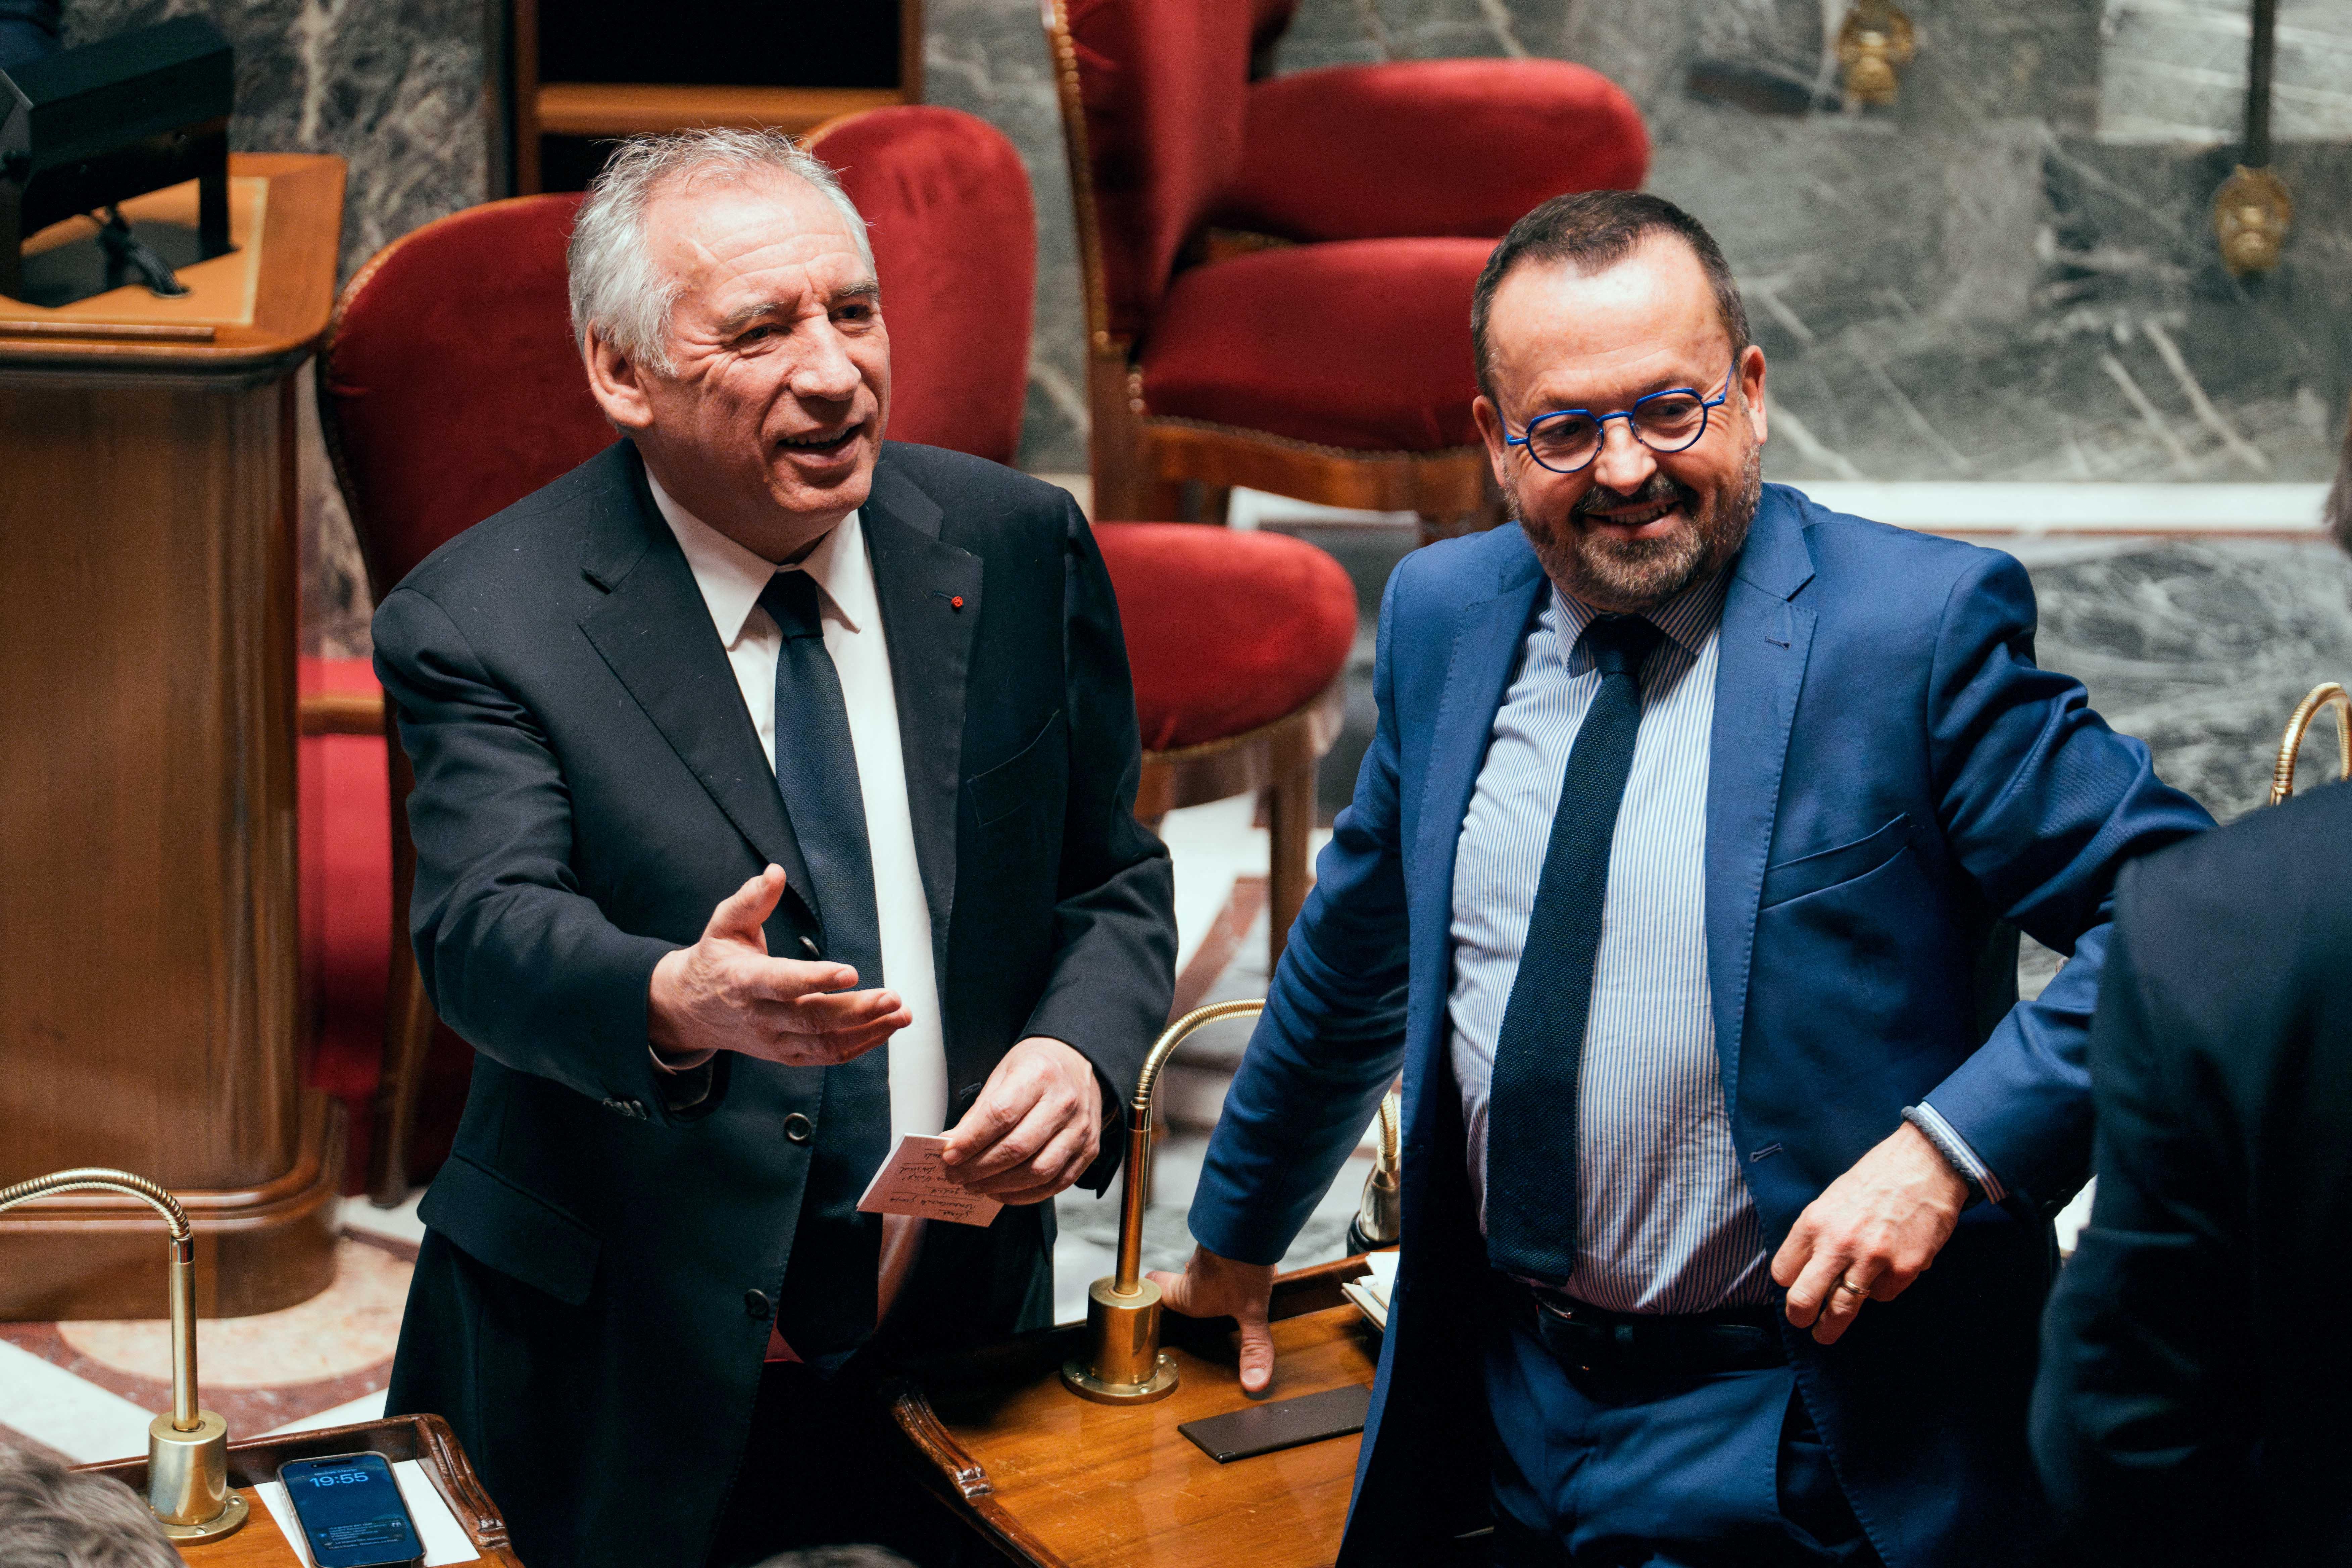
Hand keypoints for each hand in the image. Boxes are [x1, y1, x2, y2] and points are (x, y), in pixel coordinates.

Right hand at [647, 866, 909, 1066]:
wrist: (690, 1010)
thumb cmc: (715, 961)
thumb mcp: (724, 925)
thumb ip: (750, 900)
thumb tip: (775, 872)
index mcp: (743, 982)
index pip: (782, 983)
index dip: (816, 979)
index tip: (851, 972)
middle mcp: (760, 1017)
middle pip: (812, 1019)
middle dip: (857, 1011)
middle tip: (893, 998)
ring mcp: (774, 1041)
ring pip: (824, 1043)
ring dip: (868, 1032)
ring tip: (901, 1015)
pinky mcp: (786, 1054)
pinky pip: (826, 1056)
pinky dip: (859, 1046)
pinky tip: (885, 1029)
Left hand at [938, 1038, 1104, 1203]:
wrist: (1079, 1062)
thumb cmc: (1037, 1067)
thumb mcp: (1002, 1074)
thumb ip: (979, 1112)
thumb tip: (952, 1144)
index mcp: (1038, 1076)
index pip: (1000, 1115)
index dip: (971, 1140)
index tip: (948, 1155)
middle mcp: (1063, 1103)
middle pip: (1018, 1148)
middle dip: (979, 1168)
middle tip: (955, 1175)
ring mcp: (1080, 1130)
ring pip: (1038, 1171)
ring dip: (1000, 1186)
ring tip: (976, 1185)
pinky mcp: (1089, 1150)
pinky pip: (1057, 1183)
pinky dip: (1026, 1195)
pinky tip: (1003, 1192)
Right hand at [1153, 1247, 1278, 1394]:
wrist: (1248, 1227)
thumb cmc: (1240, 1269)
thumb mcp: (1252, 1315)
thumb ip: (1255, 1349)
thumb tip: (1254, 1383)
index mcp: (1190, 1297)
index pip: (1158, 1292)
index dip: (1152, 1293)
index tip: (1147, 1293)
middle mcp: (1193, 1273)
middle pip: (1182, 1278)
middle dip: (1190, 1284)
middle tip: (1188, 1287)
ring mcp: (1206, 1252)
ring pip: (1205, 1262)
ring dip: (1216, 1268)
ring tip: (1229, 1277)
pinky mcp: (1222, 1235)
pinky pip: (1224, 1246)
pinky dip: (1234, 1251)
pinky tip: (1251, 1256)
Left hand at [1771, 1121, 1966, 1344]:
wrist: (1926, 1165)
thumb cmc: (1876, 1179)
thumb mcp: (1832, 1199)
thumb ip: (1818, 1234)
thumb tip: (1807, 1268)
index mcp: (1814, 1222)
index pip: (1783, 1271)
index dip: (1788, 1281)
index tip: (1794, 1285)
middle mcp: (1839, 1243)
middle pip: (1803, 1299)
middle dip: (1799, 1317)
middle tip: (1803, 1323)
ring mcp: (1872, 1260)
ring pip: (1842, 1309)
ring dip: (1832, 1326)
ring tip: (1826, 1332)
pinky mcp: (1904, 1270)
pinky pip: (1882, 1295)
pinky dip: (1880, 1290)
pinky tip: (1885, 1272)